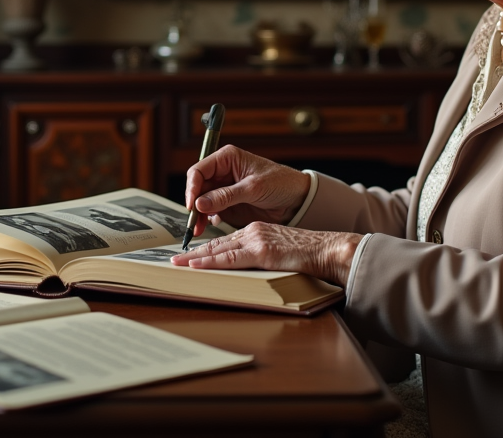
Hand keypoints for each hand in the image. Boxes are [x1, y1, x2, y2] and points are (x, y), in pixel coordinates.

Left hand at [171, 222, 361, 286]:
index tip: (189, 256)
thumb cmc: (310, 254)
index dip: (206, 250)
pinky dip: (210, 262)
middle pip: (218, 245)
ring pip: (219, 250)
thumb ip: (263, 256)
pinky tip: (196, 266)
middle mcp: (254, 231)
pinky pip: (230, 259)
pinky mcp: (262, 252)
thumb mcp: (281, 251)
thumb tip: (246, 271)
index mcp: (257, 231)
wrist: (328, 249)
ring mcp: (257, 240)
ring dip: (195, 258)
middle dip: (194, 253)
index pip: (226, 242)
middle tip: (174, 260)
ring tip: (177, 264)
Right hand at [183, 146, 309, 238]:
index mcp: (227, 159)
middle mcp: (223, 173)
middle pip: (197, 188)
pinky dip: (209, 219)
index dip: (192, 188)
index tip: (192, 205)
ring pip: (202, 202)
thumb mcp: (253, 188)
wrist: (297, 199)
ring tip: (200, 228)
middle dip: (194, 205)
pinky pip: (212, 211)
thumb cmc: (281, 183)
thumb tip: (200, 203)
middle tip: (194, 222)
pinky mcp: (228, 204)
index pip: (199, 171)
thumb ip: (226, 195)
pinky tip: (213, 224)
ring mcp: (225, 189)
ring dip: (199, 215)